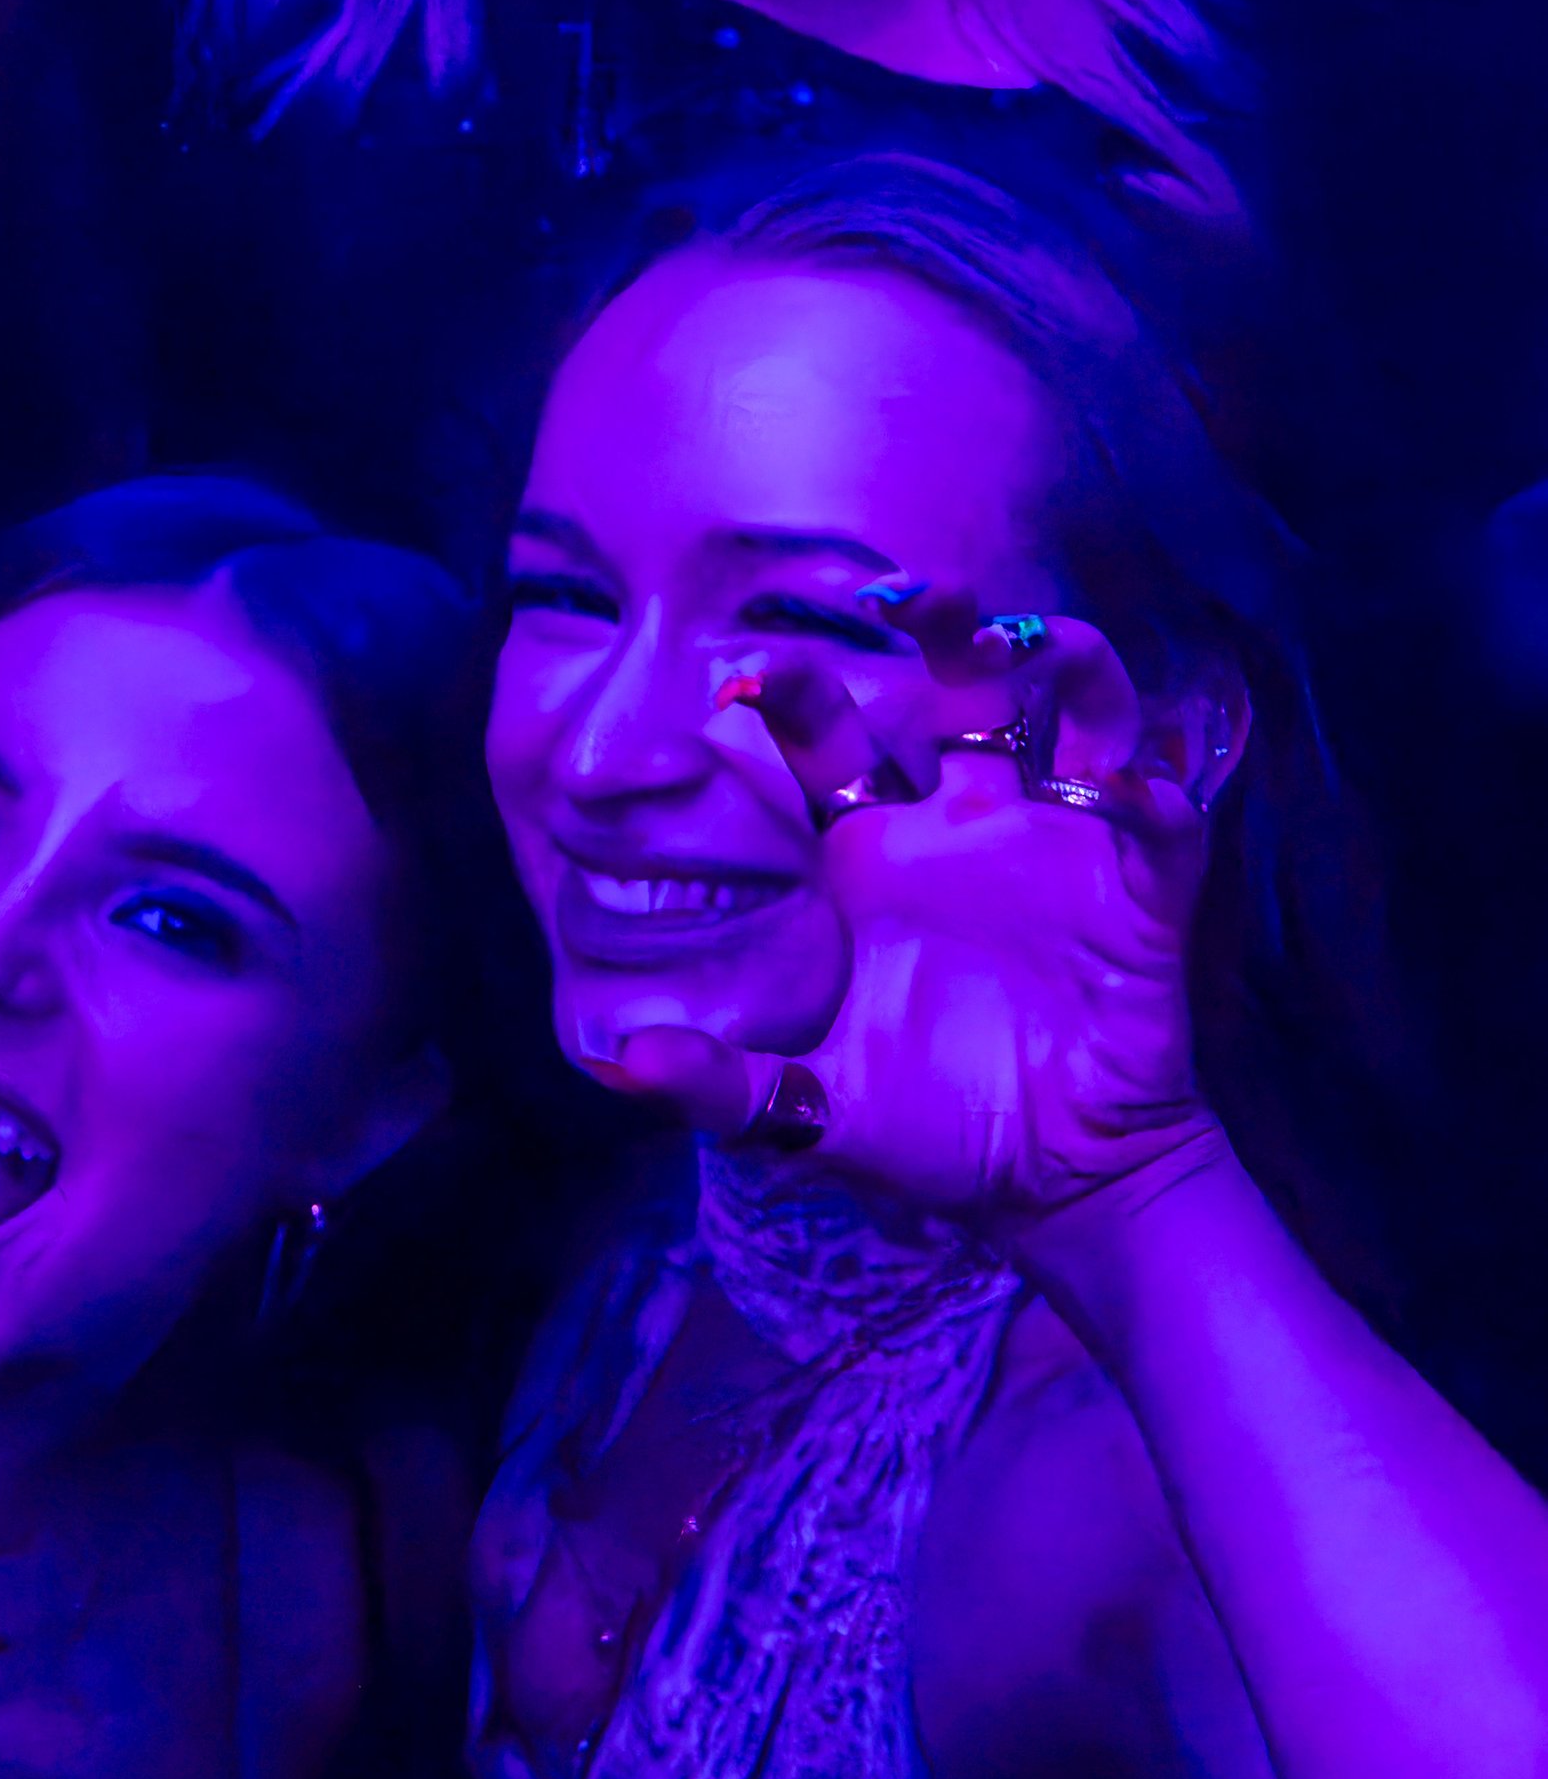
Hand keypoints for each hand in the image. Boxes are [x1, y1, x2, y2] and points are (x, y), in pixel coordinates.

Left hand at [591, 604, 1222, 1229]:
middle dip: (946, 622)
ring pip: (1076, 717)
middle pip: (962, 688)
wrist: (1052, 1186)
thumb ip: (718, 1083)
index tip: (748, 670)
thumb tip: (615, 1064)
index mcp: (875, 855)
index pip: (830, 743)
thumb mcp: (806, 1111)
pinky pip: (1163, 829)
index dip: (797, 693)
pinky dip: (1157, 802)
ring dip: (1068, 667)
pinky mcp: (1139, 899)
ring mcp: (1058, 851)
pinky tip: (1136, 793)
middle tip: (912, 592)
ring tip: (1032, 649)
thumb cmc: (927, 1128)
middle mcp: (965, 828)